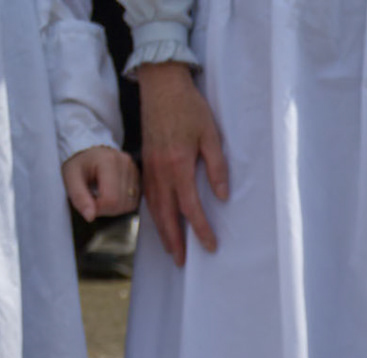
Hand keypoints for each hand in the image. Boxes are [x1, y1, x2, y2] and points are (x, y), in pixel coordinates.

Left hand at [61, 146, 139, 220]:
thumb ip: (78, 196)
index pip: (111, 199)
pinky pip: (134, 201)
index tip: (89, 202)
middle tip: (93, 199)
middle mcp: (126, 163)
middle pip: (121, 204)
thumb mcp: (70, 177)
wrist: (89, 153)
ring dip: (114, 207)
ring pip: (129, 205)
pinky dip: (122, 204)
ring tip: (102, 195)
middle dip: (105, 208)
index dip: (99, 208)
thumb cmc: (79, 164)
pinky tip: (112, 195)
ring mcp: (135, 170)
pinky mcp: (140, 178)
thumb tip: (90, 216)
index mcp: (109, 161)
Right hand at [137, 61, 227, 265]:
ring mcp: (149, 167)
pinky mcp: (145, 162)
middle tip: (181, 262)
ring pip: (154, 207)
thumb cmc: (190, 108)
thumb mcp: (211, 135)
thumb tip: (222, 196)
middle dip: (174, 241)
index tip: (210, 246)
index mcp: (178, 165)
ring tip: (170, 250)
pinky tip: (159, 223)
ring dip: (162, 231)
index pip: (190, 207)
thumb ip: (217, 167)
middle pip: (166, 214)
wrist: (161, 85)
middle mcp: (160, 171)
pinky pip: (147, 195)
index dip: (200, 229)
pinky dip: (153, 213)